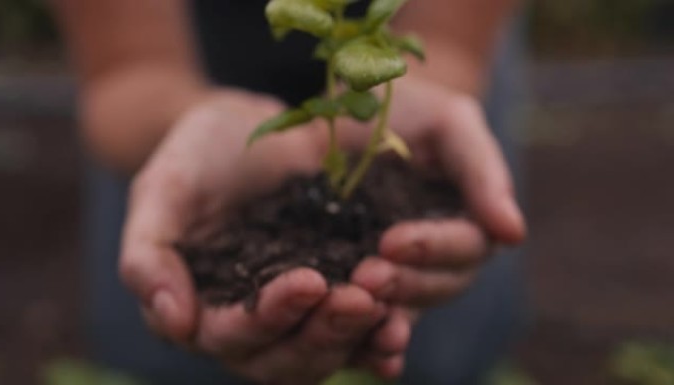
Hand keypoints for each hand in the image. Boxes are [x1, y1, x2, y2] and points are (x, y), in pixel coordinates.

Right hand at [119, 89, 386, 384]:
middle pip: (283, 360)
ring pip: (321, 352)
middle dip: (323, 334)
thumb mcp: (162, 191)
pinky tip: (400, 327)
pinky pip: (353, 331)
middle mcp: (246, 323)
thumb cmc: (195, 156)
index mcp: (199, 309)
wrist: (247, 131)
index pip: (230, 337)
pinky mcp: (330, 293)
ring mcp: (292, 312)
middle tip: (362, 297)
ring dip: (356, 337)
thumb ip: (149, 255)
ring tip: (386, 302)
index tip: (309, 281)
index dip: (269, 318)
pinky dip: (375, 340)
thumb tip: (174, 323)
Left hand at [337, 75, 526, 377]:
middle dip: (406, 283)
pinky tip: (359, 352)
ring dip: (387, 315)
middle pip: (441, 285)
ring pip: (410, 307)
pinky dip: (370, 337)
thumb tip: (514, 234)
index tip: (391, 241)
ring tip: (354, 307)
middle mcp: (441, 252)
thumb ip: (483, 171)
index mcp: (467, 217)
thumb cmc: (405, 107)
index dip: (433, 248)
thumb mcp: (448, 123)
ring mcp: (404, 269)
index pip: (466, 245)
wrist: (347, 109)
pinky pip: (376, 316)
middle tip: (366, 276)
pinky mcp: (365, 278)